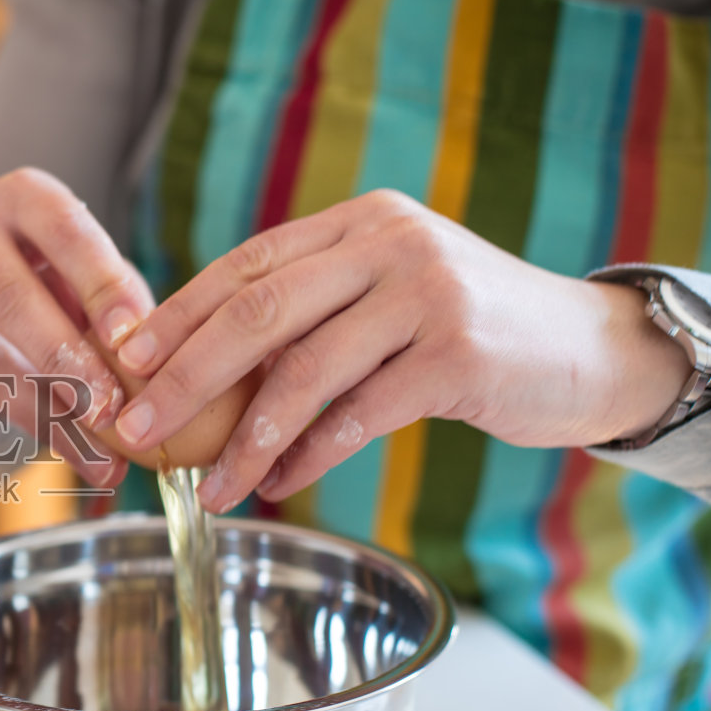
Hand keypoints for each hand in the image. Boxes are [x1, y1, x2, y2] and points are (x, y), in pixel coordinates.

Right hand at [0, 168, 158, 485]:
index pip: (64, 233)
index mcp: (22, 194)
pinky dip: (17, 419)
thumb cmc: (55, 264)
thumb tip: (156, 365)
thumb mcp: (89, 262)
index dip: (100, 287)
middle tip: (109, 412)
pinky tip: (63, 445)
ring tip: (94, 452)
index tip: (134, 340)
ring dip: (40, 410)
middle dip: (64, 362)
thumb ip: (119, 301)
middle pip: (8, 297)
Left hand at [107, 190, 692, 513]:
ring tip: (206, 486)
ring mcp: (426, 295)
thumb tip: (198, 367)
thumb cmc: (463, 330)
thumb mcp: (384, 295)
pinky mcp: (458, 355)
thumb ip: (311, 310)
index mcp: (355, 223)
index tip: (123, 360)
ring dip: (244, 439)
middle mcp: (387, 244)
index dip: (177, 314)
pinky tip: (278, 483)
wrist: (587, 348)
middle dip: (185, 375)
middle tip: (135, 425)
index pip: (244, 265)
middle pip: (257, 311)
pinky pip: (359, 414)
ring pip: (303, 371)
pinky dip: (310, 455)